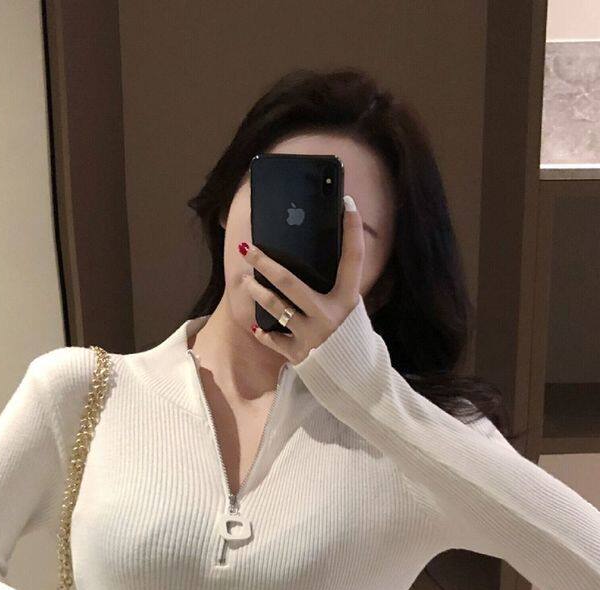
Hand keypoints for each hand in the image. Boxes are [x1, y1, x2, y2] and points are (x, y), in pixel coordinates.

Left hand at [240, 194, 365, 364]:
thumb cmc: (349, 337)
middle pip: (291, 283)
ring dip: (258, 293)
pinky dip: (265, 334)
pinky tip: (256, 328)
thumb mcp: (349, 309)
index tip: (347, 202)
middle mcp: (330, 315)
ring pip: (277, 308)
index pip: (353, 259)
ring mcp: (313, 335)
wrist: (354, 378)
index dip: (352, 231)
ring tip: (244, 281)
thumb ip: (335, 288)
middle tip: (248, 248)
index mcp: (348, 299)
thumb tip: (313, 258)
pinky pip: (275, 340)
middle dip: (266, 264)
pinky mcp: (300, 354)